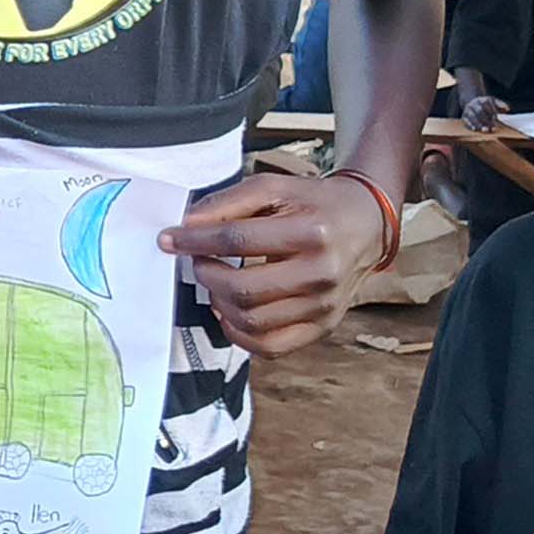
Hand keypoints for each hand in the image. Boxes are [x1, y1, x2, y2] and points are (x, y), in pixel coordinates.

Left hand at [158, 172, 391, 356]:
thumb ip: (227, 203)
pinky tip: (231, 310)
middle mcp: (322, 272)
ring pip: (252, 321)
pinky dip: (239, 333)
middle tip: (198, 260)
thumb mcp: (274, 188)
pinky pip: (269, 346)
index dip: (195, 241)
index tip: (169, 239)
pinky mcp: (322, 327)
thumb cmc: (314, 204)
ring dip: (218, 303)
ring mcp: (324, 305)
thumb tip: (186, 226)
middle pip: (242, 288)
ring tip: (216, 282)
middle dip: (206, 274)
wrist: (365, 225)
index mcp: (313, 231)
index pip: (237, 240)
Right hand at [458, 93, 506, 131]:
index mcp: (482, 99)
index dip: (491, 112)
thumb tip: (507, 109)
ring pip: (472, 116)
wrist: (472, 102)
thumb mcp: (493, 102)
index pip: (487, 105)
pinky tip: (475, 129)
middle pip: (480, 111)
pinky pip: (465, 120)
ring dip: (478, 124)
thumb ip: (501, 105)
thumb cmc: (486, 105)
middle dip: (486, 120)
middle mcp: (474, 103)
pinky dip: (470, 125)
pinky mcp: (464, 115)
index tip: (496, 119)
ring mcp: (468, 109)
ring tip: (484, 130)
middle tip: (492, 128)